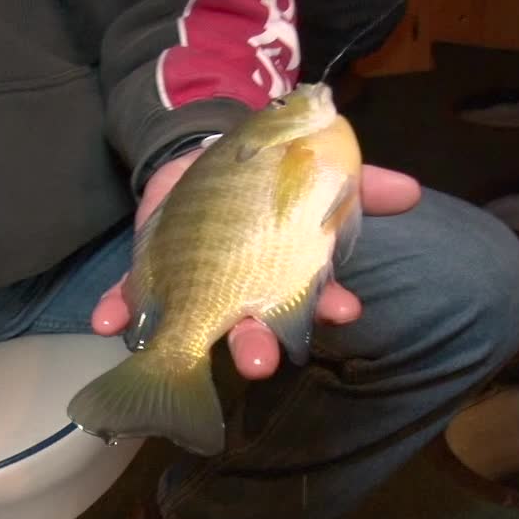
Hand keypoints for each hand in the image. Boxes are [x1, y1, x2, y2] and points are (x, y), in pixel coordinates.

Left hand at [92, 149, 421, 378]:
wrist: (203, 156)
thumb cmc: (265, 180)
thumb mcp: (314, 171)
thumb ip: (357, 181)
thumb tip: (411, 191)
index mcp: (282, 276)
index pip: (310, 301)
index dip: (326, 309)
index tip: (345, 311)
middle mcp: (237, 295)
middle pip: (248, 330)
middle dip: (255, 347)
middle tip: (261, 362)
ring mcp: (190, 290)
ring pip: (191, 326)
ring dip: (188, 342)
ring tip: (190, 350)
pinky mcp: (150, 275)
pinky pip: (130, 300)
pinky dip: (118, 310)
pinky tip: (108, 321)